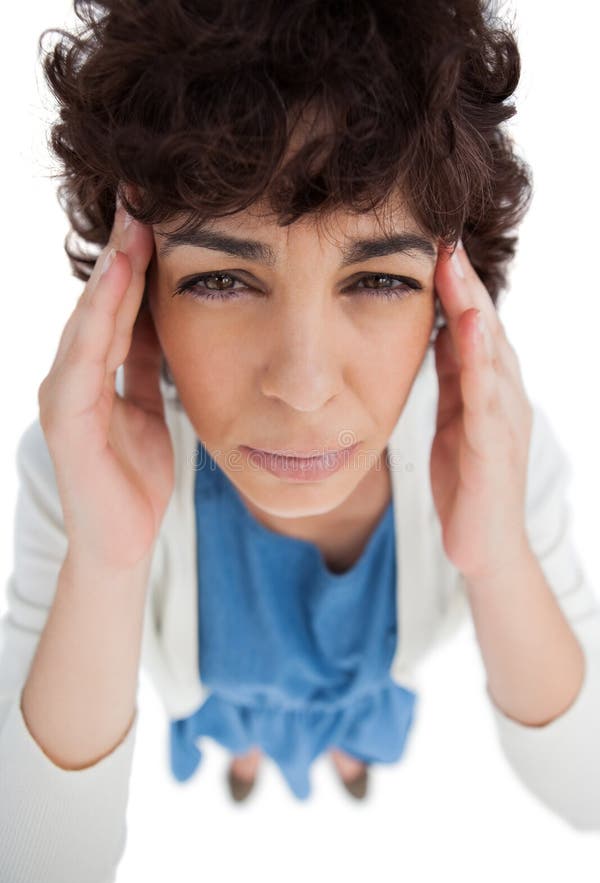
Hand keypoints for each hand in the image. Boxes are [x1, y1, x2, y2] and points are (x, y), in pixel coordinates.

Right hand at [38, 190, 173, 569]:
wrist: (121, 541)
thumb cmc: (134, 476)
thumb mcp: (149, 407)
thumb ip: (146, 365)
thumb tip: (162, 318)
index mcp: (96, 372)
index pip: (117, 305)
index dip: (135, 260)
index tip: (158, 213)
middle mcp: (73, 376)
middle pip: (100, 303)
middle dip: (121, 251)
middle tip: (141, 196)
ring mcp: (64, 397)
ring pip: (89, 323)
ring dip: (111, 274)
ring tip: (132, 227)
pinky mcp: (66, 423)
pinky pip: (84, 363)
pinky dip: (99, 321)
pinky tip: (118, 284)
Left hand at [429, 240, 532, 581]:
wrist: (484, 547)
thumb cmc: (468, 482)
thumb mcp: (453, 419)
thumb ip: (451, 376)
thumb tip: (438, 329)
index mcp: (487, 390)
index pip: (472, 328)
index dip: (455, 288)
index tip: (433, 244)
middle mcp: (503, 398)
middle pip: (486, 330)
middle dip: (466, 284)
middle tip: (445, 237)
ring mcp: (504, 423)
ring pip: (491, 356)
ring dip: (474, 309)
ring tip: (457, 268)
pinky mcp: (495, 452)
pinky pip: (487, 401)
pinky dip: (481, 362)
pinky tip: (471, 330)